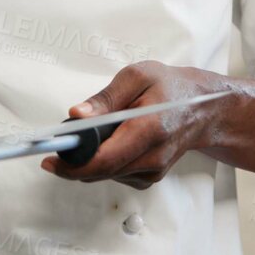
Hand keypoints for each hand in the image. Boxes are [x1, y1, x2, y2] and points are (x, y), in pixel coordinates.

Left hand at [41, 61, 227, 189]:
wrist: (204, 109)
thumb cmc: (171, 88)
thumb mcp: (137, 76)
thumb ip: (105, 98)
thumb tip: (76, 115)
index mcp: (149, 129)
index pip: (104, 159)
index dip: (72, 163)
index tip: (49, 159)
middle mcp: (153, 157)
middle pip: (100, 172)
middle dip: (74, 159)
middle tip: (62, 141)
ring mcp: (153, 171)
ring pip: (104, 175)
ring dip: (91, 158)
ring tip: (99, 131)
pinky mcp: (150, 177)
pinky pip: (115, 175)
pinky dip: (106, 161)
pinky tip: (115, 141)